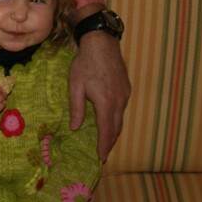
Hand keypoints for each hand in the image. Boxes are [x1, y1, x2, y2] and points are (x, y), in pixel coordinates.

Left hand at [69, 31, 130, 160]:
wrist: (102, 43)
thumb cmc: (85, 63)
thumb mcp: (75, 86)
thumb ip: (76, 108)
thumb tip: (75, 127)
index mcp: (106, 103)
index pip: (107, 131)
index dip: (104, 146)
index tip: (101, 158)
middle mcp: (119, 101)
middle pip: (116, 128)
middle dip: (110, 142)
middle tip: (104, 154)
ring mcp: (125, 94)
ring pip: (120, 118)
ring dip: (114, 131)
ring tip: (107, 140)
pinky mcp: (127, 88)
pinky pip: (122, 108)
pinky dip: (116, 118)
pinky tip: (110, 119)